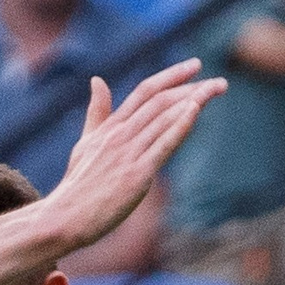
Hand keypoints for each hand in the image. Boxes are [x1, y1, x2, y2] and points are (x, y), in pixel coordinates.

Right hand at [43, 61, 226, 255]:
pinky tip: (196, 110)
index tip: (195, 66)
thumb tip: (97, 80)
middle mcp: (120, 134)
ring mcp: (128, 153)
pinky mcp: (136, 174)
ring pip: (165, 117)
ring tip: (218, 89)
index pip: (145, 91)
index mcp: (111, 126)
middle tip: (219, 83)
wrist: (65, 217)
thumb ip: (97, 113)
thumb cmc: (77, 186)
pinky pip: (162, 145)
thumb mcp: (85, 143)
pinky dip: (180, 125)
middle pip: (160, 101)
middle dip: (192, 87)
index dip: (171, 76)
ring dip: (194, 100)